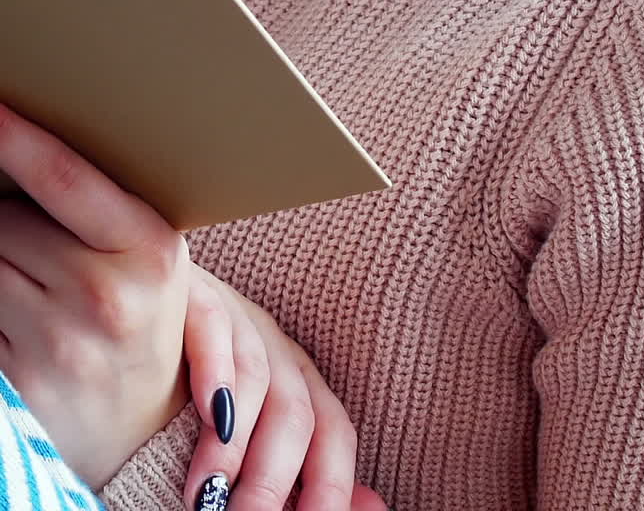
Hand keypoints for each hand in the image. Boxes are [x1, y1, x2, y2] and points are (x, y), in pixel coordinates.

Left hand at [0, 102, 190, 489]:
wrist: (144, 426)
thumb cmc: (139, 315)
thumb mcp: (145, 255)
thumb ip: (99, 206)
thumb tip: (18, 146)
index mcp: (149, 249)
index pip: (65, 178)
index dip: (18, 137)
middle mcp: (106, 297)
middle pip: (8, 220)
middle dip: (7, 218)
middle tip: (36, 241)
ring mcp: (60, 346)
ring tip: (34, 284)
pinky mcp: (20, 387)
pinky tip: (18, 320)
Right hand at [184, 263, 386, 510]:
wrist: (132, 308)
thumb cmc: (182, 393)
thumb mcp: (244, 437)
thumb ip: (293, 475)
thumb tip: (370, 506)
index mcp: (298, 383)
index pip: (334, 435)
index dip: (331, 487)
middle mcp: (277, 349)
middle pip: (297, 416)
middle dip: (271, 483)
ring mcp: (238, 318)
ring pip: (258, 378)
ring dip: (233, 446)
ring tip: (204, 494)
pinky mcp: (194, 293)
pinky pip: (214, 325)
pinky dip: (216, 369)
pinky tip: (210, 412)